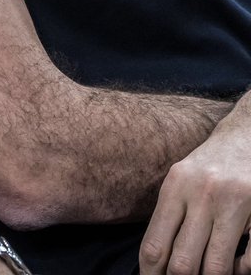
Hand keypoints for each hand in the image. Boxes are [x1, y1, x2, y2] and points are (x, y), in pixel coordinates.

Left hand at [140, 113, 250, 274]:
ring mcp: (234, 202)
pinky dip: (242, 271)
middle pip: (182, 262)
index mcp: (176, 186)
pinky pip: (250, 259)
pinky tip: (238, 265)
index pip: (155, 245)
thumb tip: (154, 262)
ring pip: (215, 267)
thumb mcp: (182, 181)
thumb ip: (170, 217)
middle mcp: (202, 193)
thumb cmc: (210, 165)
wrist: (247, 135)